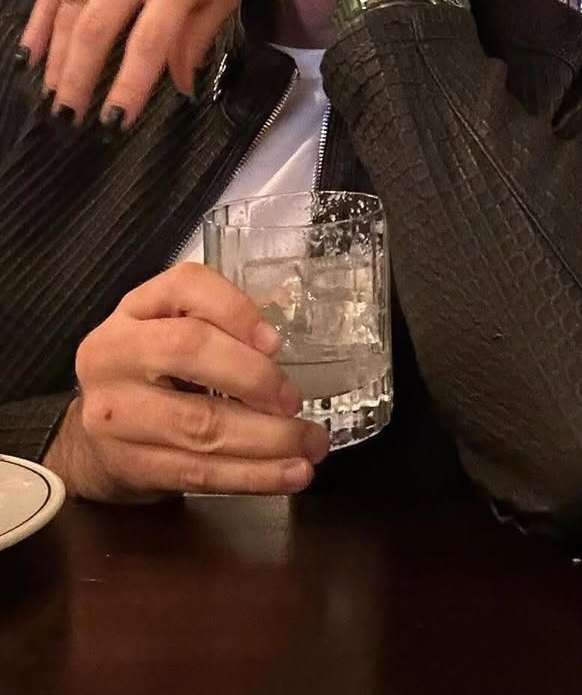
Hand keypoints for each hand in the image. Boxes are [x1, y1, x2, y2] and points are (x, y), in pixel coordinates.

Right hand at [20, 0, 249, 128]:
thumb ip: (198, 37)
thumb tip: (180, 87)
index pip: (150, 40)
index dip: (131, 83)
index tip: (116, 121)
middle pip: (97, 27)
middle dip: (79, 78)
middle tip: (69, 119)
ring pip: (70, 9)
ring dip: (58, 59)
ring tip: (54, 98)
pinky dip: (40, 22)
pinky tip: (31, 56)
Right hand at [43, 263, 327, 500]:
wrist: (91, 438)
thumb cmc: (152, 373)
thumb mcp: (174, 330)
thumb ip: (221, 324)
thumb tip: (279, 345)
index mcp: (135, 309)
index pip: (186, 287)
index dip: (237, 310)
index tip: (277, 342)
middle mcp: (115, 353)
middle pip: (189, 351)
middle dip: (255, 377)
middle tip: (296, 402)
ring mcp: (115, 413)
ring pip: (198, 424)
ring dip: (267, 440)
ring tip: (310, 446)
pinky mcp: (129, 465)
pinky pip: (198, 472)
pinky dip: (251, 475)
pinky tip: (287, 474)